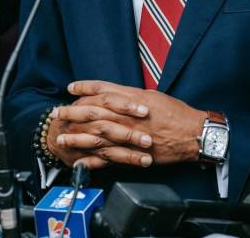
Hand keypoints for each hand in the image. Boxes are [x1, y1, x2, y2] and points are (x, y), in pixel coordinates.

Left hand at [59, 80, 205, 168]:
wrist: (192, 134)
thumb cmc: (176, 113)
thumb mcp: (153, 96)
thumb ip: (132, 96)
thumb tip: (117, 94)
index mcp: (132, 98)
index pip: (102, 90)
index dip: (85, 88)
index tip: (71, 88)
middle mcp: (127, 115)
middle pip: (93, 112)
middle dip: (72, 113)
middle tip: (56, 113)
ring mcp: (128, 135)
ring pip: (96, 136)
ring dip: (76, 137)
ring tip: (61, 139)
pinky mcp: (133, 153)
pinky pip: (109, 158)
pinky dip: (93, 160)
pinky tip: (80, 161)